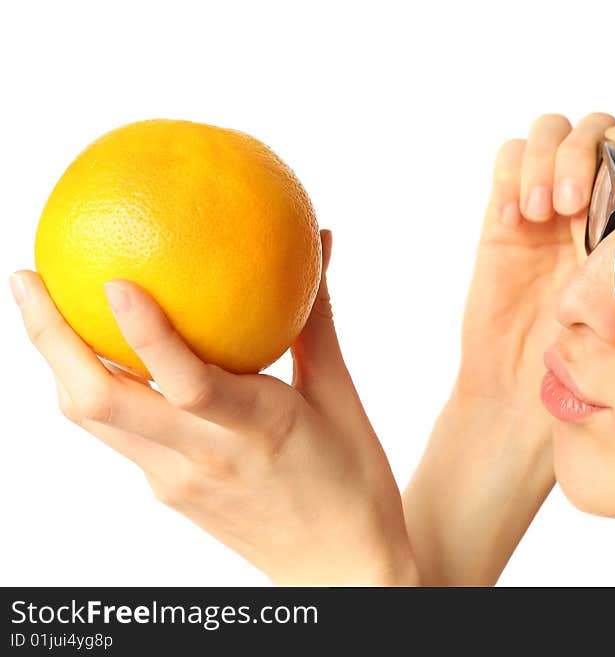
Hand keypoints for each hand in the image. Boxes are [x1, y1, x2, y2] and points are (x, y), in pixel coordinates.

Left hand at [10, 229, 418, 585]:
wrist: (338, 570)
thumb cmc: (353, 483)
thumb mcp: (341, 396)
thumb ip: (316, 320)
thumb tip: (319, 243)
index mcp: (257, 431)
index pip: (189, 384)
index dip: (144, 333)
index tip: (112, 279)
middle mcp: (201, 459)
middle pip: (97, 404)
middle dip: (49, 339)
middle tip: (26, 277)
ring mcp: (174, 482)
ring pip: (94, 420)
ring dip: (60, 365)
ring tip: (46, 306)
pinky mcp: (167, 492)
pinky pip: (120, 433)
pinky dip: (101, 389)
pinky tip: (108, 356)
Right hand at [454, 113, 614, 431]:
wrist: (520, 394)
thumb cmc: (585, 366)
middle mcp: (590, 203)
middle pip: (595, 128)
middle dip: (583, 155)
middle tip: (575, 205)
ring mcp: (545, 205)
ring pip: (549, 131)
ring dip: (546, 161)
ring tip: (544, 213)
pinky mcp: (504, 216)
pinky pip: (506, 160)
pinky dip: (511, 174)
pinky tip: (515, 220)